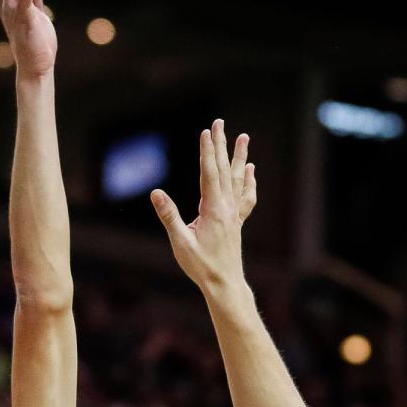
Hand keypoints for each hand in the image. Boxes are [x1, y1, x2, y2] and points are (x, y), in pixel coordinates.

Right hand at [150, 119, 255, 292]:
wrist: (224, 283)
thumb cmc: (201, 266)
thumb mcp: (180, 242)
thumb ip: (169, 216)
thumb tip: (155, 193)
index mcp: (213, 210)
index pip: (209, 173)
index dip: (207, 151)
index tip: (206, 131)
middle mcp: (227, 207)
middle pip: (224, 169)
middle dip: (220, 145)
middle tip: (220, 123)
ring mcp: (234, 213)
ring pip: (238, 178)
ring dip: (239, 156)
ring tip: (243, 137)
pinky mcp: (236, 221)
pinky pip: (245, 196)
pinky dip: (248, 181)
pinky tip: (250, 170)